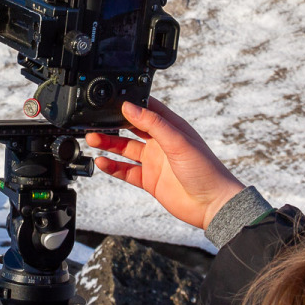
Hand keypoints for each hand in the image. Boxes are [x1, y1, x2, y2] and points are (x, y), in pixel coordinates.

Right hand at [85, 98, 244, 230]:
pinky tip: (101, 161)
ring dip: (108, 143)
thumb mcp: (178, 142)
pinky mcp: (149, 180)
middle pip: (131, 128)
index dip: (130, 102)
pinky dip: (112, 166)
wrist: (212, 206)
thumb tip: (130, 106)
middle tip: (94, 120)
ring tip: (91, 139)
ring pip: (125, 148)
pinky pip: (125, 171)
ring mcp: (154, 162)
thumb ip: (153, 124)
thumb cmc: (206, 170)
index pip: (147, 109)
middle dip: (112, 123)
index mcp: (171, 128)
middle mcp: (160, 143)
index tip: (110, 98)